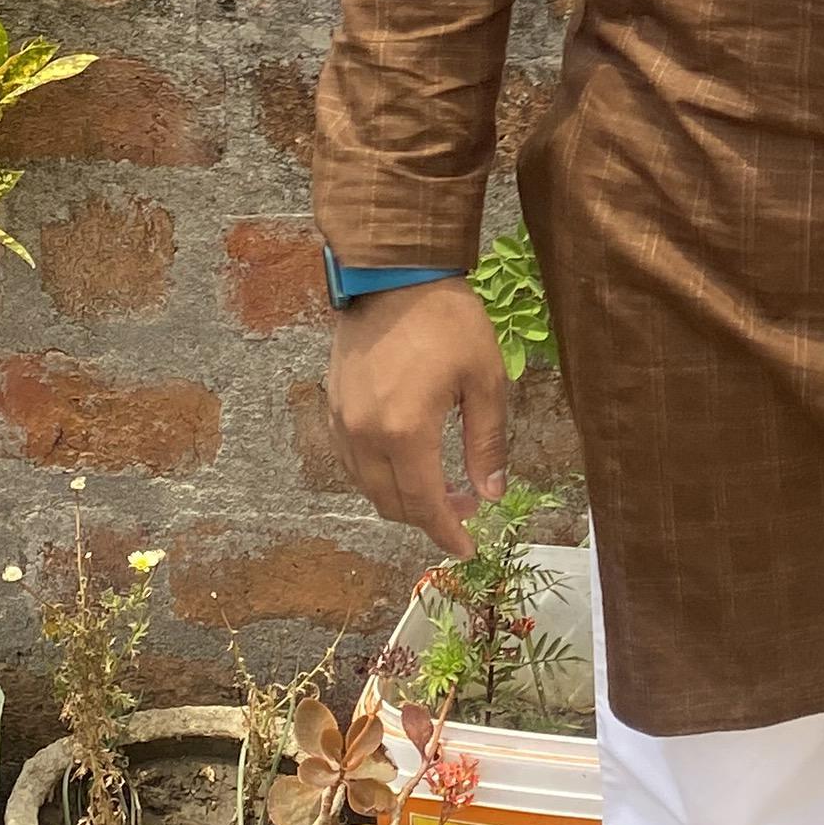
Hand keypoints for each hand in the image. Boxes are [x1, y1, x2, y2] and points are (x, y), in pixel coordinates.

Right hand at [325, 278, 508, 560]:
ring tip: (439, 488)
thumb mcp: (483, 380)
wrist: (393, 275)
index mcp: (405, 433)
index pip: (424, 505)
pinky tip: (405, 464)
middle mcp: (365, 436)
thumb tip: (490, 494)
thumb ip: (486, 443)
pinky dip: (378, 477)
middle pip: (391, 503)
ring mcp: (342, 421)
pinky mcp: (332, 406)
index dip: (446, 533)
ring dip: (401, 499)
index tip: (467, 549)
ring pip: (367, 487)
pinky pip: (351, 462)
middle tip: (463, 508)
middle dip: (428, 518)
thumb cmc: (448, 322)